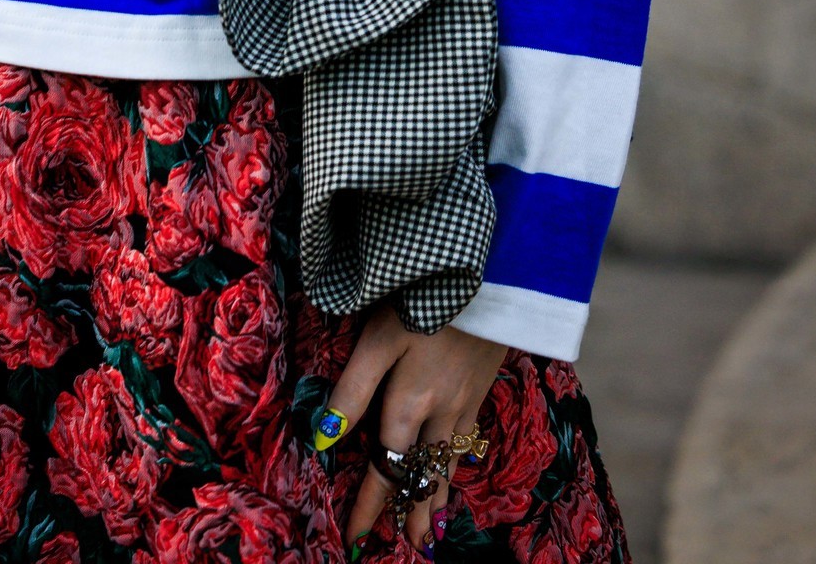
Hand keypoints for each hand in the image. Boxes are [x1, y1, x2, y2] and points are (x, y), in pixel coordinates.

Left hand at [324, 302, 506, 556]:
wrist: (492, 279)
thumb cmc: (423, 300)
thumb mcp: (379, 338)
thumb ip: (353, 388)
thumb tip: (323, 438)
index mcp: (409, 406)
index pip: (386, 468)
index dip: (370, 505)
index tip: (355, 537)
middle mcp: (439, 415)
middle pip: (423, 475)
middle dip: (411, 513)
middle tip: (407, 548)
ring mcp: (465, 403)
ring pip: (449, 464)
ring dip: (437, 499)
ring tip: (431, 530)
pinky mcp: (481, 387)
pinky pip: (468, 443)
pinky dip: (458, 467)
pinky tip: (456, 469)